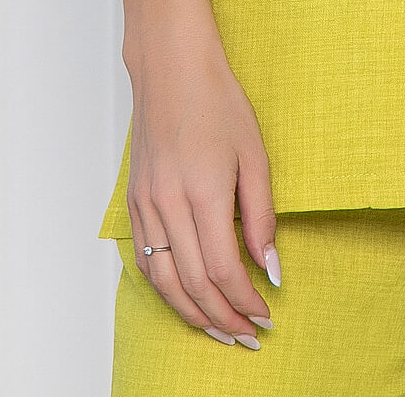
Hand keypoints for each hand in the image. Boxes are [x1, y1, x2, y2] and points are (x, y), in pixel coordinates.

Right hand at [125, 23, 279, 344]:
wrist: (171, 68)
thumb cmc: (218, 102)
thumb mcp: (255, 154)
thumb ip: (262, 215)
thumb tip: (270, 268)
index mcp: (204, 192)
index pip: (224, 269)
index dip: (245, 301)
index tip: (266, 316)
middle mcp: (168, 204)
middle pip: (194, 284)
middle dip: (223, 318)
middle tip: (248, 336)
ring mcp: (146, 204)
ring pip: (164, 281)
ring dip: (193, 313)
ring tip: (220, 330)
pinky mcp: (134, 201)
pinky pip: (146, 260)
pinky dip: (166, 289)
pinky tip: (187, 298)